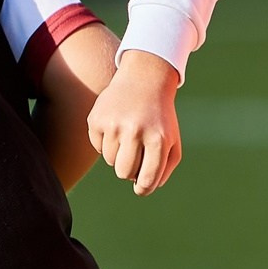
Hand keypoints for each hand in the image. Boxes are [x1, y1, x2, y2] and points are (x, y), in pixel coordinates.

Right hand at [87, 50, 184, 194]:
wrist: (144, 79)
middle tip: (136, 154)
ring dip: (118, 153)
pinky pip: (97, 146)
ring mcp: (113, 125)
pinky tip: (116, 125)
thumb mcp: (172, 141)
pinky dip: (106, 141)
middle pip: (123, 173)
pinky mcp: (96, 119)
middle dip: (129, 170)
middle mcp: (135, 132)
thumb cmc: (160, 117)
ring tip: (128, 134)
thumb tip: (144, 188)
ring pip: (109, 160)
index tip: (141, 188)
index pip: (146, 180)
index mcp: (158, 140)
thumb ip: (164, 169)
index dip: (143, 189)